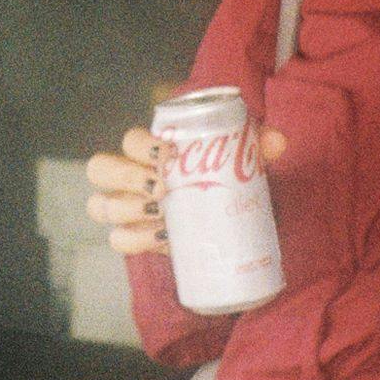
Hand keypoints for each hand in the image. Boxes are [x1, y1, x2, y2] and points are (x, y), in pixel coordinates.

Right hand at [85, 125, 286, 254]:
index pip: (129, 140)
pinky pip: (117, 239)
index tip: (168, 154)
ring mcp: (126, 208)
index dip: (141, 145)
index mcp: (150, 150)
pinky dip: (135, 239)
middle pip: (100, 168)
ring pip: (101, 205)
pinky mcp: (133, 238)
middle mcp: (129, 176)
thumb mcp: (241, 163)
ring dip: (128, 208)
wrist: (224, 222)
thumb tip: (278, 141)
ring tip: (162, 215)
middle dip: (126, 176)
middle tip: (162, 187)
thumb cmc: (225, 181)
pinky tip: (161, 239)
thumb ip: (256, 148)